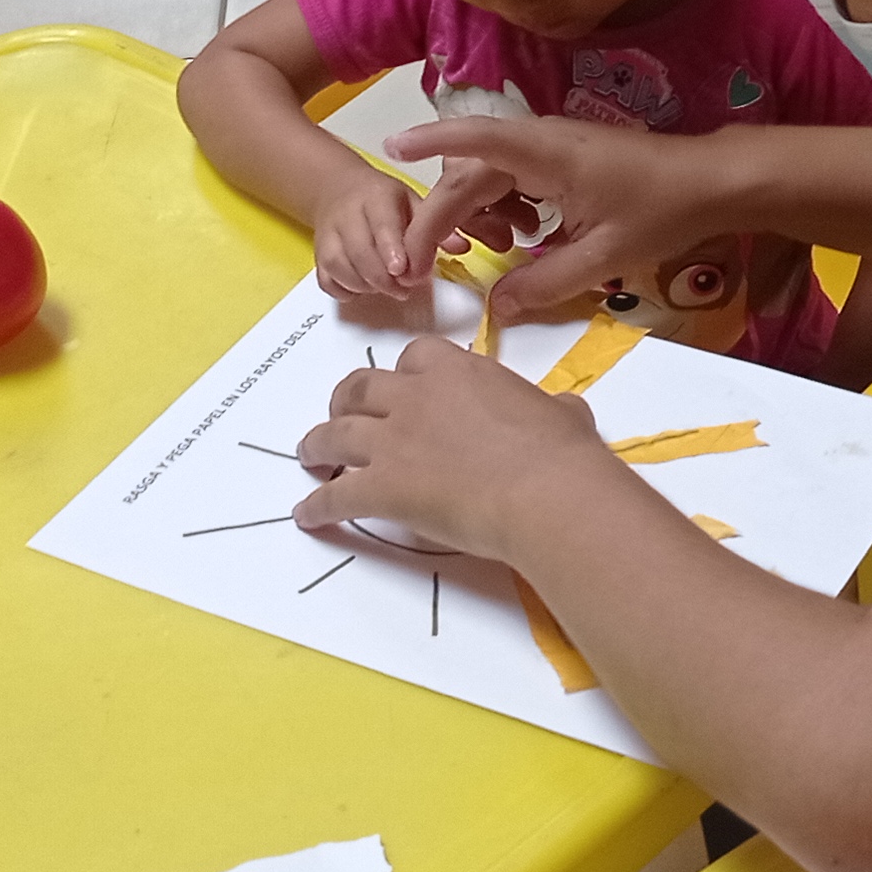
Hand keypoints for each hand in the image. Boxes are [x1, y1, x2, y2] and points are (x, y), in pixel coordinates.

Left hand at [293, 335, 635, 560]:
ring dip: (317, 444)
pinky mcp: (382, 487)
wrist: (546, 493)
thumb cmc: (561, 454)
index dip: (405, 374)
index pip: (415, 356)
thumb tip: (565, 413)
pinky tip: (306, 515)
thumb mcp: (563, 414)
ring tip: (309, 455)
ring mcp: (394, 441)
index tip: (405, 387)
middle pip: (362, 387)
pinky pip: (336, 495)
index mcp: (460, 373)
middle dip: (346, 400)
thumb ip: (550, 409)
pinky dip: (317, 505)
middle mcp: (417, 398)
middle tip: (341, 413)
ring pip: (335, 434)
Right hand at [307, 177, 426, 299]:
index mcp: (377, 196)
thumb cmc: (383, 202)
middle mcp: (347, 213)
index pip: (382, 223)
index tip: (401, 270)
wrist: (340, 190)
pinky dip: (344, 291)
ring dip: (365, 285)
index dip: (391, 249)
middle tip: (403, 288)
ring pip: (339, 266)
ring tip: (387, 287)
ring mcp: (328, 234)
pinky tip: (363, 289)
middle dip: (383, 278)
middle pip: (359, 250)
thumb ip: (435, 226)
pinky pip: (326, 279)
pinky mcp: (318, 254)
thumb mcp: (414, 202)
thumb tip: (460, 246)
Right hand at [392, 114, 735, 317]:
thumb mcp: (604, 256)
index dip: (431, 140)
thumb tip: (497, 308)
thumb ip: (546, 283)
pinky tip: (524, 239)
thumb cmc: (662, 210)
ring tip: (494, 250)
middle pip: (470, 172)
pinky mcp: (560, 161)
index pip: (476, 140)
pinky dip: (503, 208)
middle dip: (440, 215)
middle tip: (418, 265)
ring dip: (476, 213)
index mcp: (546, 154)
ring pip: (489, 177)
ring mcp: (549, 149)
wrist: (712, 182)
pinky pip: (513, 180)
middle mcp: (540, 143)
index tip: (391, 148)